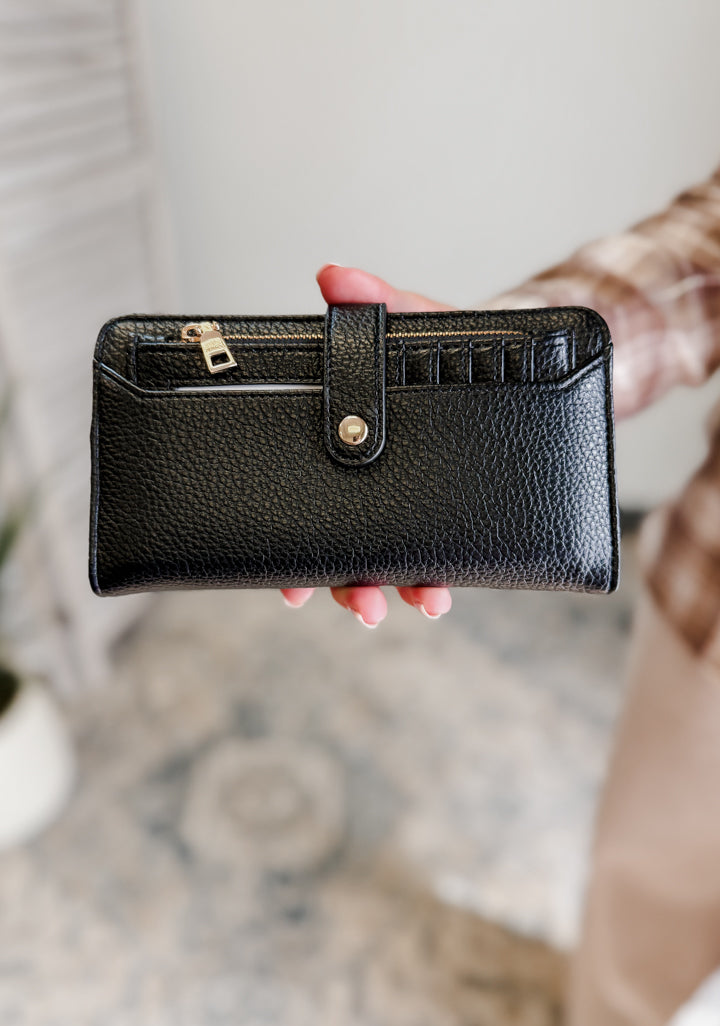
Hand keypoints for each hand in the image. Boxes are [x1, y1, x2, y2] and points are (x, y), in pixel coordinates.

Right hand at [281, 264, 454, 627]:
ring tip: (423, 600)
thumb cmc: (447, 346)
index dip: (294, 558)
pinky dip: (444, 576)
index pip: (312, 513)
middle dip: (351, 587)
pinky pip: (449, 555)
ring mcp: (420, 507)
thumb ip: (374, 299)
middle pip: (350, 556)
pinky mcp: (463, 514)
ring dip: (403, 589)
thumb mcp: (411, 321)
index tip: (291, 586)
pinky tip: (447, 588)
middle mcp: (379, 490)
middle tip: (362, 604)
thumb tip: (333, 275)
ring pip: (399, 565)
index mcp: (352, 456)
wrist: (515, 360)